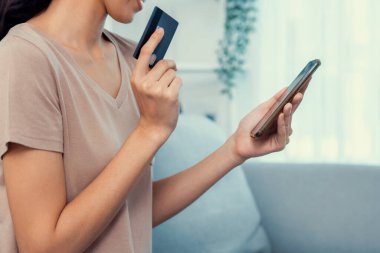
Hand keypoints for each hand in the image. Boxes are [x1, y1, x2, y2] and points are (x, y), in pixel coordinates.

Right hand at [131, 28, 181, 143]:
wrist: (153, 127)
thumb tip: (162, 55)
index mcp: (136, 79)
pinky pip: (178, 80)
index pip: (144, 54)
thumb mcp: (143, 88)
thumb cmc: (151, 105)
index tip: (161, 30)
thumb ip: (149, 73)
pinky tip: (172, 96)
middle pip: (164, 62)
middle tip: (170, 73)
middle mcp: (145, 83)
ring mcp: (157, 89)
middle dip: (170, 66)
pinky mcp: (169, 95)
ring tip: (167, 90)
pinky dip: (178, 86)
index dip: (153, 40)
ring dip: (173, 79)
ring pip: (173, 72)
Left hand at [227, 79, 309, 162]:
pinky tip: (281, 116)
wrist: (239, 140)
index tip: (308, 79)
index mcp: (280, 115)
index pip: (292, 102)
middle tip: (300, 93)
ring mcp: (282, 135)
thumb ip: (274, 101)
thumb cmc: (250, 125)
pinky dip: (281, 125)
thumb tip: (286, 88)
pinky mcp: (279, 145)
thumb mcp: (261, 109)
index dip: (300, 91)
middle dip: (296, 102)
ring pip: (288, 123)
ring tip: (288, 104)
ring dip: (288, 114)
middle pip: (293, 111)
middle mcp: (284, 125)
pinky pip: (283, 134)